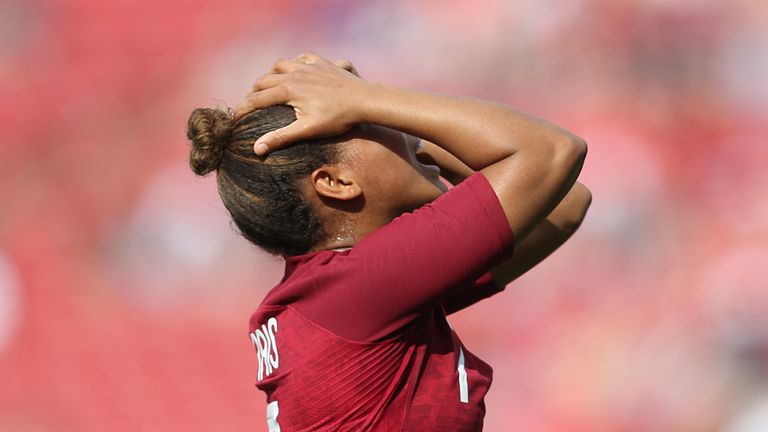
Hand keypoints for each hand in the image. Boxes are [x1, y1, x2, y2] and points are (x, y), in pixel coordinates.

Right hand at [233, 53, 367, 154]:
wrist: (364, 100)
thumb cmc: (337, 118)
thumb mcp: (307, 130)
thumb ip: (280, 138)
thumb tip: (256, 149)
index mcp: (288, 89)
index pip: (257, 99)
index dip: (243, 108)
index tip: (235, 117)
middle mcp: (294, 73)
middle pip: (265, 80)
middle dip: (254, 92)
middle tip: (249, 103)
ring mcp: (309, 66)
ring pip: (281, 64)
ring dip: (271, 74)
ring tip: (268, 84)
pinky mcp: (323, 63)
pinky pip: (304, 58)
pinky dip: (295, 63)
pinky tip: (297, 69)